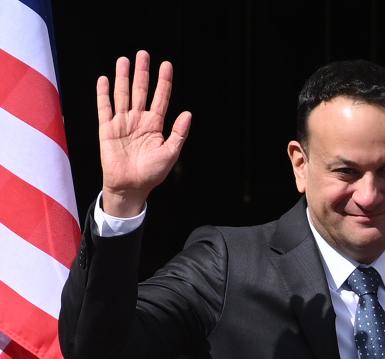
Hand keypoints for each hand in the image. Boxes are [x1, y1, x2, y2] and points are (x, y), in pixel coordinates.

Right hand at [98, 50, 191, 216]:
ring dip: (123, 78)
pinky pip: (105, 108)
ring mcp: (122, 123)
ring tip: (125, 60)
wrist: (131, 187)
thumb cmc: (152, 173)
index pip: (160, 98)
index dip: (164, 82)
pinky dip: (104, 94)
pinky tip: (104, 79)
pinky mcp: (107, 129)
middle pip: (141, 91)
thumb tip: (188, 113)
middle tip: (144, 54)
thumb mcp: (170, 153)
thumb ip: (178, 133)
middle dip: (143, 73)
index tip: (166, 65)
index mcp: (155, 125)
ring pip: (123, 95)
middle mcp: (139, 120)